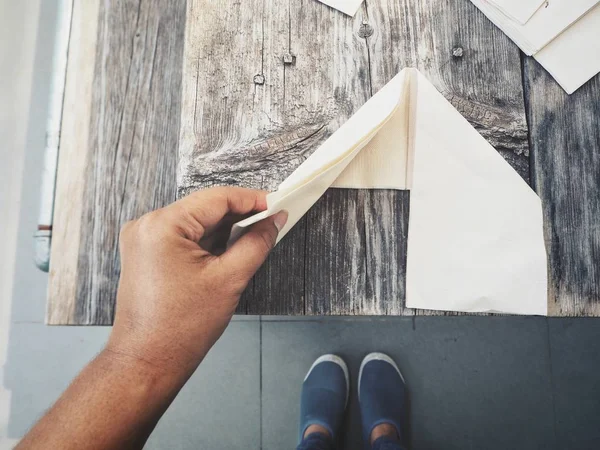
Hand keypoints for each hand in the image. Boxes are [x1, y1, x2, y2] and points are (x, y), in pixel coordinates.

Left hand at [105, 187, 286, 381]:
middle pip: (204, 208)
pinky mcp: (145, 253)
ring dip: (224, 229)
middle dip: (239, 216)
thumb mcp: (229, 280)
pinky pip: (183, 236)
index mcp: (163, 225)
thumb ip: (256, 243)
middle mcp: (147, 225)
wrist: (147, 362)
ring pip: (195, 222)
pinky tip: (229, 250)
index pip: (216, 198)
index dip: (251, 200)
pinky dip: (208, 241)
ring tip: (254, 238)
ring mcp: (143, 239)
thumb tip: (275, 221)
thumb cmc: (182, 327)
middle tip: (271, 223)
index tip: (277, 205)